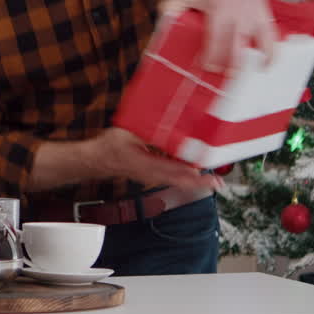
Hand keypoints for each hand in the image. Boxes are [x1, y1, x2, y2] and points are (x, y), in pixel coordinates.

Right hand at [88, 128, 221, 190]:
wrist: (97, 160)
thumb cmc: (109, 147)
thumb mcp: (127, 133)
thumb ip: (148, 132)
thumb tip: (166, 128)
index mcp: (143, 164)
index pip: (171, 171)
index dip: (189, 174)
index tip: (204, 173)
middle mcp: (150, 174)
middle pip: (179, 181)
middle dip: (199, 183)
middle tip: (217, 184)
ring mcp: (151, 177)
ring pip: (177, 182)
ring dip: (194, 181)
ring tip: (211, 181)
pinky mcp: (151, 176)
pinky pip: (171, 179)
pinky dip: (185, 177)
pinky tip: (193, 172)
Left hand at [158, 0, 275, 73]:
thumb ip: (174, 5)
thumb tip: (161, 18)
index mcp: (219, 11)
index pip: (216, 38)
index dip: (212, 55)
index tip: (206, 66)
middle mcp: (239, 18)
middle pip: (236, 48)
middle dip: (229, 66)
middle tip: (221, 77)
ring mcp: (254, 21)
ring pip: (256, 47)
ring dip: (249, 64)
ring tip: (240, 77)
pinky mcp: (264, 22)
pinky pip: (271, 42)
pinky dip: (270, 56)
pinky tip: (264, 67)